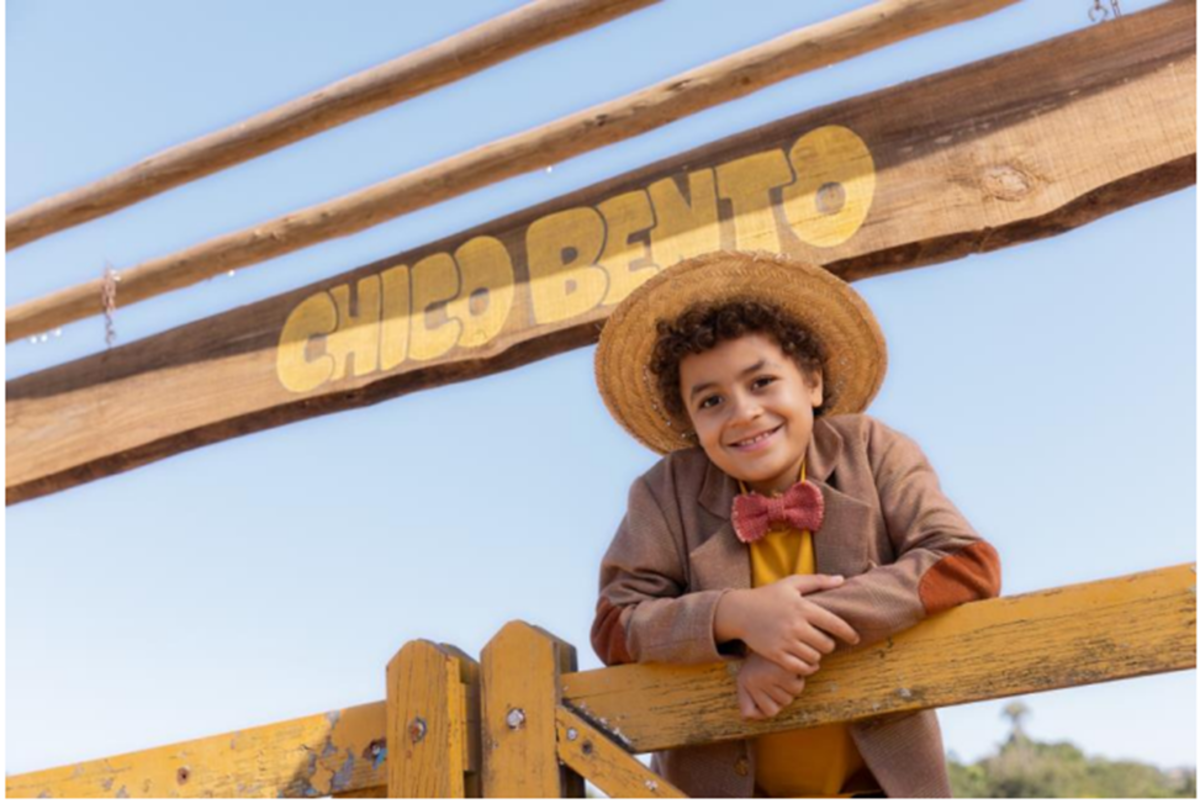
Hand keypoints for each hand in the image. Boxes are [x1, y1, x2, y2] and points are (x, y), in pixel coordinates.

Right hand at [716, 574, 859, 673]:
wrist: (740, 611)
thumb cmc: (768, 595)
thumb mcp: (791, 583)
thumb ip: (817, 581)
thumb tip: (842, 580)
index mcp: (803, 607)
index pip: (835, 624)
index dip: (849, 633)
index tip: (855, 638)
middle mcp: (795, 625)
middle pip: (826, 644)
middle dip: (828, 644)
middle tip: (823, 641)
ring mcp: (785, 641)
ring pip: (815, 657)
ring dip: (817, 656)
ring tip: (812, 650)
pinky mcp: (776, 654)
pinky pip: (800, 667)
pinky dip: (807, 667)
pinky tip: (806, 661)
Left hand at [737, 651, 807, 720]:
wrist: (774, 629)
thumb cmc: (763, 659)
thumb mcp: (749, 677)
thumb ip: (747, 700)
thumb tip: (747, 718)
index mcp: (744, 681)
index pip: (763, 712)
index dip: (770, 706)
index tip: (770, 691)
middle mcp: (752, 681)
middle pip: (780, 706)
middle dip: (783, 693)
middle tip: (777, 676)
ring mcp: (767, 677)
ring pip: (790, 697)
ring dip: (792, 685)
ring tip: (783, 670)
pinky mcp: (783, 670)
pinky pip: (798, 686)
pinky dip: (799, 677)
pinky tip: (792, 665)